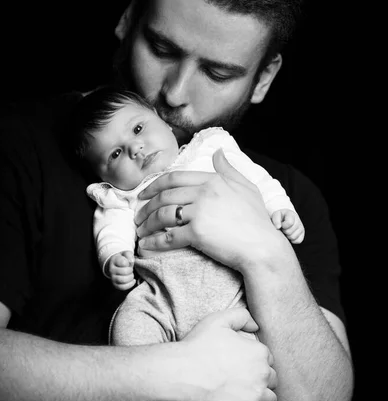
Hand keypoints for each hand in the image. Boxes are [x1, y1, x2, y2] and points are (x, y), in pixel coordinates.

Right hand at [108, 251, 135, 290]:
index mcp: (114, 260)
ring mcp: (112, 278)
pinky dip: (130, 284)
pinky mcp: (115, 285)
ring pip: (123, 280)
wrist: (117, 265)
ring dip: (130, 277)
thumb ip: (129, 255)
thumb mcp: (126, 254)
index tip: (129, 263)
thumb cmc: (123, 259)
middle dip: (131, 270)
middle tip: (130, 269)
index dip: (129, 263)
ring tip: (131, 274)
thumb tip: (131, 261)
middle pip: (124, 272)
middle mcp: (111, 269)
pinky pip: (123, 287)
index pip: (123, 262)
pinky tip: (133, 280)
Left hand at [136, 149, 283, 272]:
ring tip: (141, 231)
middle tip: (138, 216)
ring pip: (162, 215)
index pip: (175, 178)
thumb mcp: (246, 188)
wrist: (264, 247)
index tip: (143, 194)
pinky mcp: (197, 233)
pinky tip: (146, 246)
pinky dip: (154, 242)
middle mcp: (204, 192)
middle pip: (164, 196)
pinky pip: (168, 237)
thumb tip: (218, 153)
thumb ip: (228, 169)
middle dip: (146, 206)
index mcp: (213, 180)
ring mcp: (200, 212)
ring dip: (147, 224)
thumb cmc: (257, 220)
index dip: (154, 185)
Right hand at [180, 307, 276, 400]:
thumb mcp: (219, 320)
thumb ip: (241, 317)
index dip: (255, 360)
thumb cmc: (199, 345)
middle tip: (243, 380)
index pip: (268, 358)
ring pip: (271, 399)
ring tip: (246, 396)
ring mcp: (256, 395)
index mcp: (259, 352)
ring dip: (262, 398)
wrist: (184, 373)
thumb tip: (256, 326)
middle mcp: (263, 374)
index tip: (242, 364)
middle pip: (271, 379)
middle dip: (261, 379)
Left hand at [271, 209, 304, 243]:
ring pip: (293, 237)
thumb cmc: (278, 218)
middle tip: (282, 229)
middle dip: (284, 231)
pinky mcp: (302, 234)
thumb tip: (278, 227)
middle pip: (290, 231)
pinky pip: (298, 241)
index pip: (290, 223)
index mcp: (291, 214)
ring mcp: (301, 227)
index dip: (283, 226)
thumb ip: (275, 220)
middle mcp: (298, 220)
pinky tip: (289, 235)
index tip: (281, 225)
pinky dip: (292, 240)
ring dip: (287, 236)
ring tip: (285, 232)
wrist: (282, 220)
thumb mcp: (275, 216)